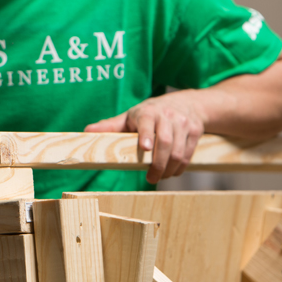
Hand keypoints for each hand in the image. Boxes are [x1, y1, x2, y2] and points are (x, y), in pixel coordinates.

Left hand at [84, 91, 207, 183]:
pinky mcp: (195, 131)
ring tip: (159, 177)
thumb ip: (111, 125)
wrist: (187, 103)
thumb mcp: (130, 116)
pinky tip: (171, 172)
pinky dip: (180, 167)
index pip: (146, 122)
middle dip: (158, 163)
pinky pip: (188, 154)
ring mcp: (182, 123)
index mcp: (147, 112)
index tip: (145, 148)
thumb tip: (86, 131)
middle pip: (165, 141)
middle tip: (151, 178)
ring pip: (178, 151)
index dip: (146, 135)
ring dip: (169, 169)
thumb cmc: (149, 113)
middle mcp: (166, 116)